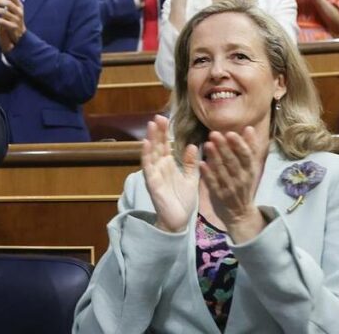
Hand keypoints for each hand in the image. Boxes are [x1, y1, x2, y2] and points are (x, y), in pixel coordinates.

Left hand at [0, 0, 24, 50]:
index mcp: (20, 7)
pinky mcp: (12, 27)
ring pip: (4, 12)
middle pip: (8, 4)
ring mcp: (16, 20)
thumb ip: (9, 1)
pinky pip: (2, 22)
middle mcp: (19, 12)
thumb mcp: (14, 10)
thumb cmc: (14, 20)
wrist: (19, 35)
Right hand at [141, 116, 198, 232]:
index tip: (166, 118)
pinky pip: (148, 167)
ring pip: (151, 153)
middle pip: (157, 146)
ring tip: (151, 125)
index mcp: (169, 165)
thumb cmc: (182, 201)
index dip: (165, 132)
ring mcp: (154, 174)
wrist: (179, 221)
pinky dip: (146, 155)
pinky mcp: (152, 183)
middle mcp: (160, 168)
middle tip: (157, 116)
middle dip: (157, 131)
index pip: (166, 145)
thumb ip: (190, 163)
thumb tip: (192, 145)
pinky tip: (146, 144)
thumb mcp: (191, 178)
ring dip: (150, 139)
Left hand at [199, 128, 264, 242]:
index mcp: (250, 170)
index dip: (239, 144)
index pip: (246, 156)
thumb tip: (249, 128)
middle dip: (223, 147)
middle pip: (233, 162)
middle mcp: (242, 178)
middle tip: (213, 134)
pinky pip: (214, 184)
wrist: (241, 212)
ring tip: (207, 145)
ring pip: (222, 172)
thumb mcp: (250, 167)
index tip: (230, 133)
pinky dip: (208, 174)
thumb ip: (249, 148)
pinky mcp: (220, 196)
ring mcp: (230, 188)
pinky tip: (201, 164)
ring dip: (214, 158)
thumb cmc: (244, 184)